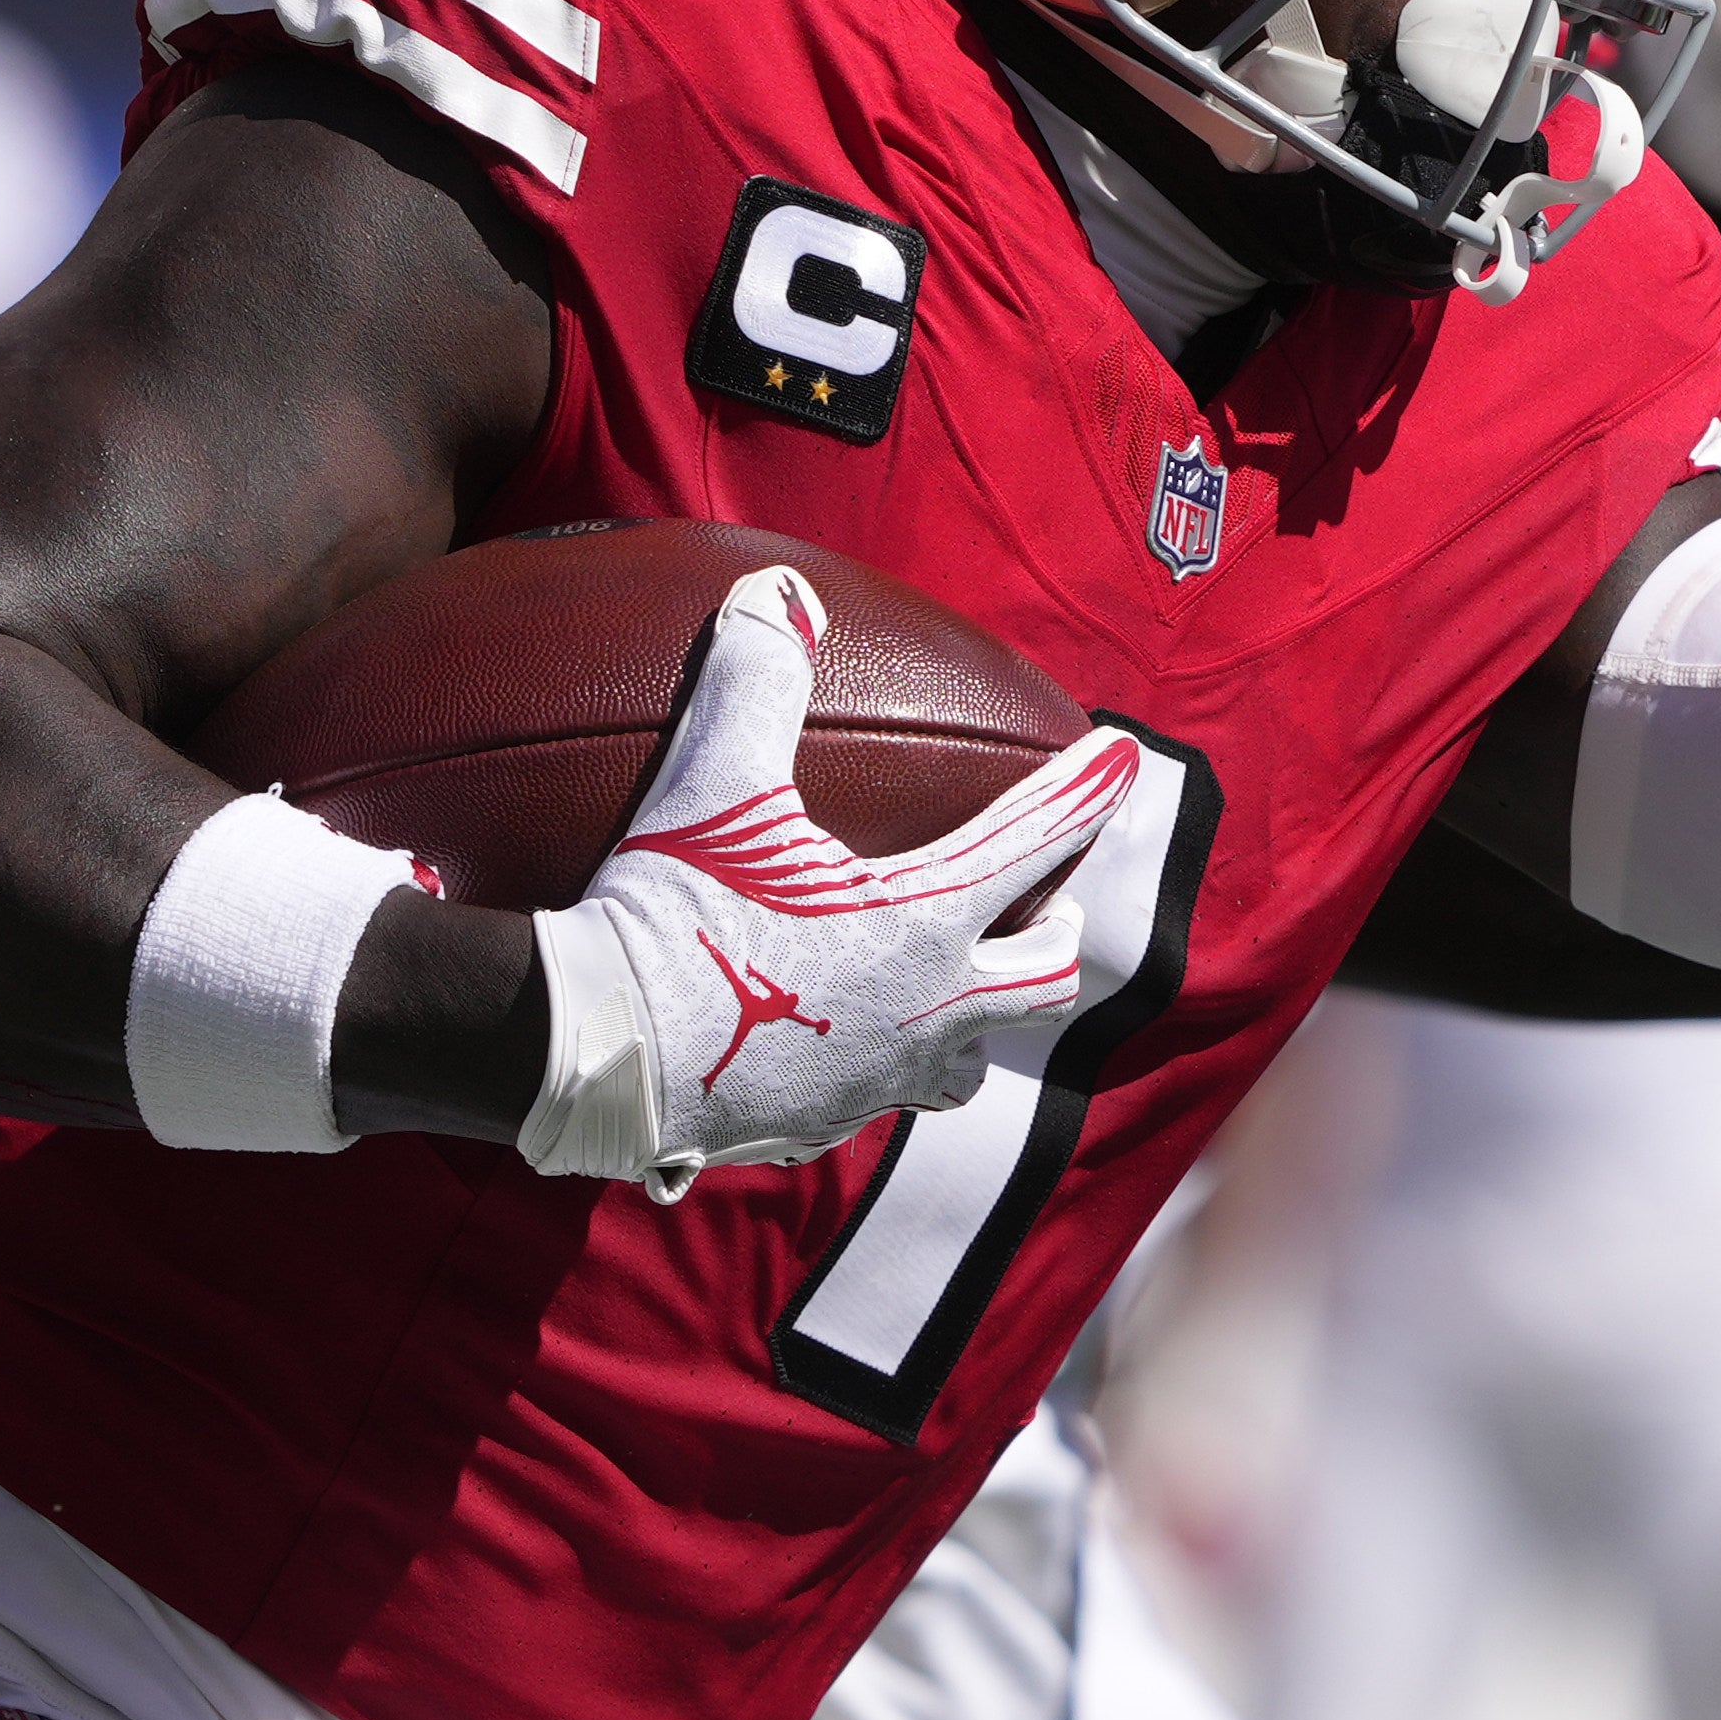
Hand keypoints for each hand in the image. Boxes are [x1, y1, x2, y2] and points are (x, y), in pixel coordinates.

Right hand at [521, 565, 1135, 1195]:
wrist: (595, 1057)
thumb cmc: (664, 916)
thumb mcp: (709, 785)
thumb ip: (753, 680)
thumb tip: (775, 592)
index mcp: (920, 921)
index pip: (1033, 841)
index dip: (1086, 792)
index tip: (1125, 759)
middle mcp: (925, 1010)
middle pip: (1044, 979)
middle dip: (1056, 932)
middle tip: (1052, 903)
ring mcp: (878, 1081)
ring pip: (970, 1063)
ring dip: (979, 1017)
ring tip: (958, 986)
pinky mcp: (819, 1127)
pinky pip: (879, 1098)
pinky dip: (883, 1063)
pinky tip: (843, 1042)